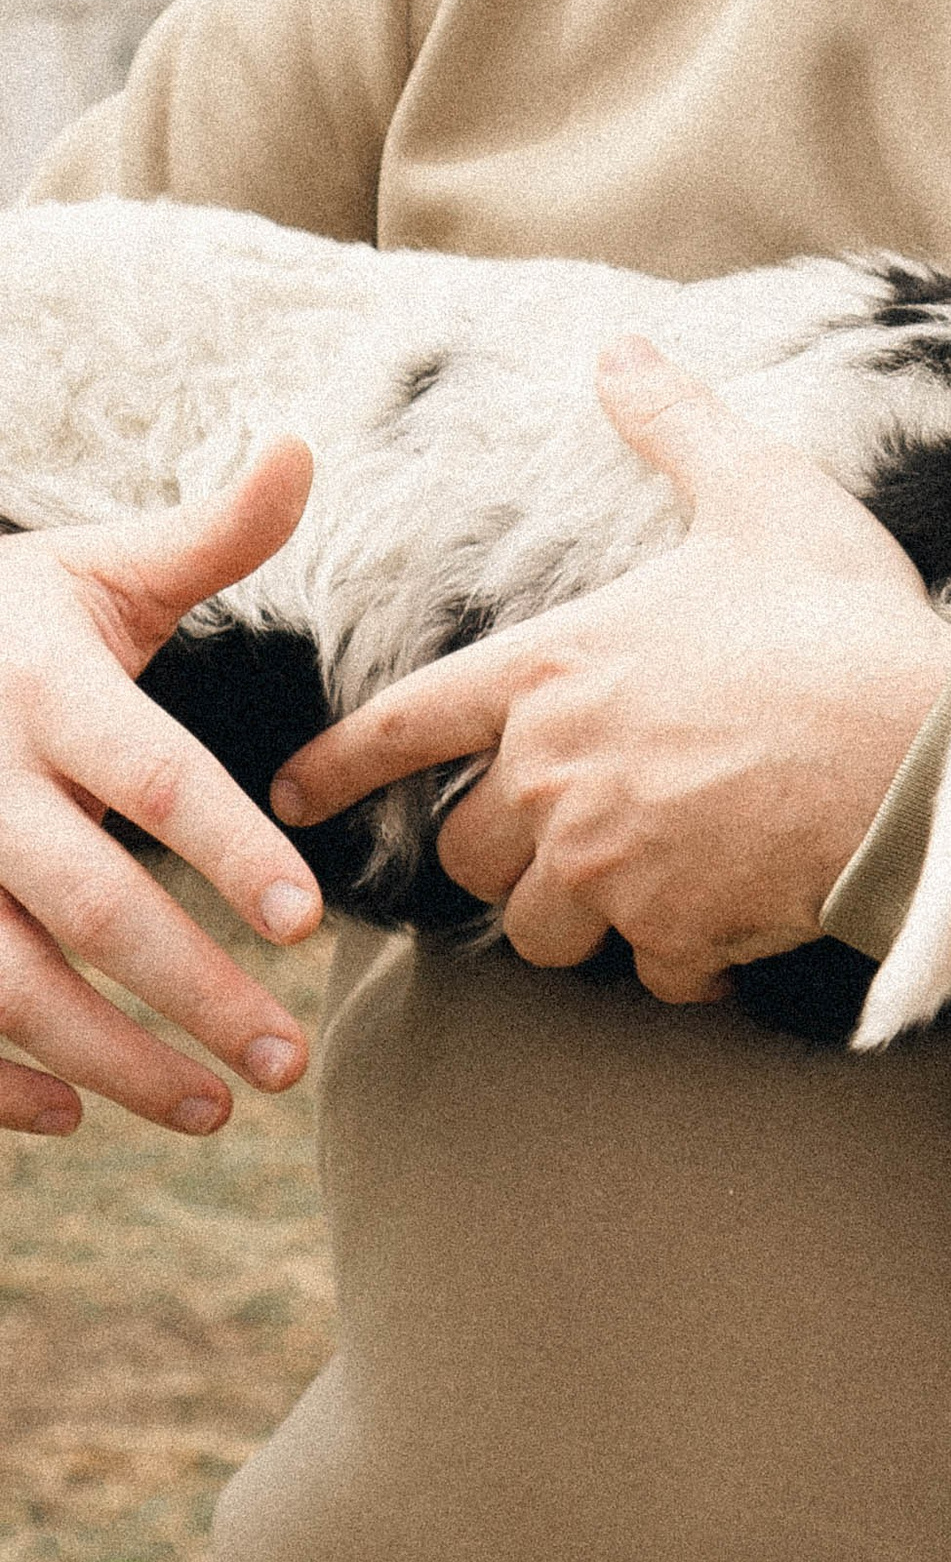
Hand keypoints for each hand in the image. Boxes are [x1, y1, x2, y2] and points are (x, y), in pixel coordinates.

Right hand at [0, 444, 324, 1136]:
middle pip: (91, 902)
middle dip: (192, 988)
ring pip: (11, 982)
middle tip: (287, 1057)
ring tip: (214, 1107)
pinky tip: (71, 1115)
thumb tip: (303, 447)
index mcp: (43, 690)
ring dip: (110, 1059)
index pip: (152, 775)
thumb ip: (208, 534)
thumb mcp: (93, 571)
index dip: (229, 847)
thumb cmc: (8, 622)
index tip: (308, 919)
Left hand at [272, 338, 950, 1004]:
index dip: (339, 765)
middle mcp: (557, 777)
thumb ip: (677, 425)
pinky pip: (650, 971)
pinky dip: (680, 956)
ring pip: (543, 928)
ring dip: (581, 914)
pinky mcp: (676, 933)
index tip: (291, 796)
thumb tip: (622, 349)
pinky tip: (727, 922)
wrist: (927, 747)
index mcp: (554, 672)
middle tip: (574, 831)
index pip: (404, 727)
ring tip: (643, 885)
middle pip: (468, 852)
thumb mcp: (759, 494)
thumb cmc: (838, 618)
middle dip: (507, 850)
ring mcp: (611, 865)